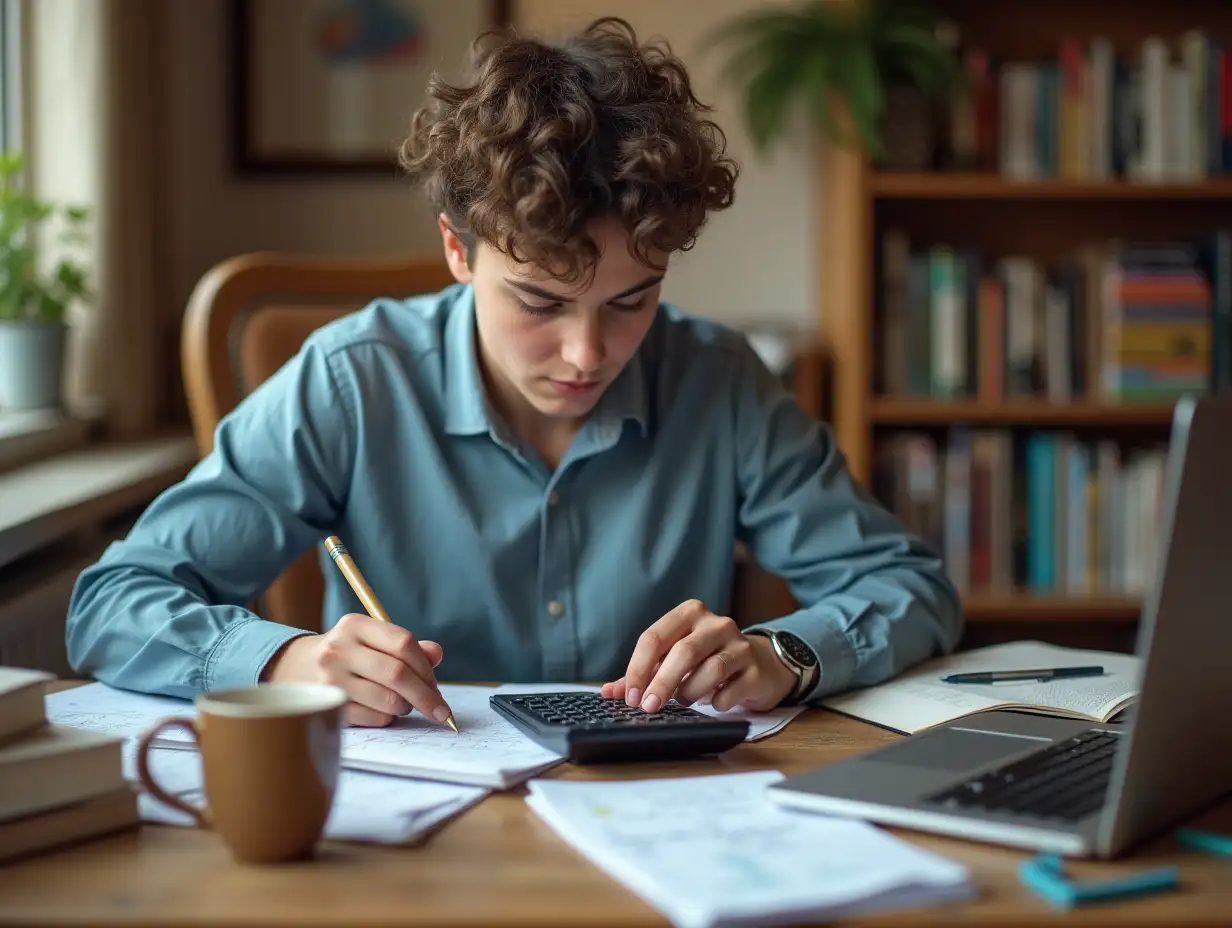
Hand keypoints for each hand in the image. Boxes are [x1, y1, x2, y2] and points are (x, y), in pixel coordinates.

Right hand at [263, 613, 451, 727]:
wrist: (295, 669)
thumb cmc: (348, 655)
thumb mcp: (372, 640)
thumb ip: (406, 646)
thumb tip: (437, 655)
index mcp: (355, 625)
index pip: (403, 643)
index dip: (427, 667)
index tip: (437, 686)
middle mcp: (339, 649)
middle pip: (398, 674)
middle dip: (426, 696)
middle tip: (441, 711)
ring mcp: (330, 680)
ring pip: (389, 700)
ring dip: (405, 707)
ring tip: (402, 704)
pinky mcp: (328, 706)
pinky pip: (375, 718)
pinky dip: (387, 718)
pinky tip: (380, 710)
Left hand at [600, 599, 797, 712]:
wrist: (760, 665)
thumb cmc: (708, 660)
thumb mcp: (675, 660)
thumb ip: (644, 673)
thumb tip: (610, 692)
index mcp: (689, 613)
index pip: (654, 637)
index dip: (638, 669)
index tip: (630, 697)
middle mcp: (716, 623)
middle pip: (683, 652)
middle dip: (661, 684)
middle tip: (649, 707)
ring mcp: (740, 644)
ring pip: (710, 670)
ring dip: (690, 692)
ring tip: (685, 700)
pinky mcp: (756, 669)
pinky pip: (731, 690)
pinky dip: (717, 702)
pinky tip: (714, 703)